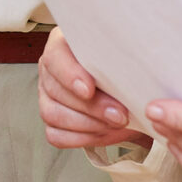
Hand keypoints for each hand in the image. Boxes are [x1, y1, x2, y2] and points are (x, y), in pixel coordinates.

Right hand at [38, 30, 147, 151]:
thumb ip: (123, 63)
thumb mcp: (128, 60)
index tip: (90, 90)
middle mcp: (51, 69)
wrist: (134, 95)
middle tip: (120, 115)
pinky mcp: (52, 121)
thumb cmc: (128, 71)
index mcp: (64, 44)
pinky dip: (83, 138)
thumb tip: (130, 78)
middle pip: (56, 90)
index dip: (70, 74)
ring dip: (89, 124)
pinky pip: (57, 135)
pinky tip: (104, 132)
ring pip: (53, 114)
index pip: (55, 56)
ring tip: (116, 124)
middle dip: (92, 107)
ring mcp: (47, 96)